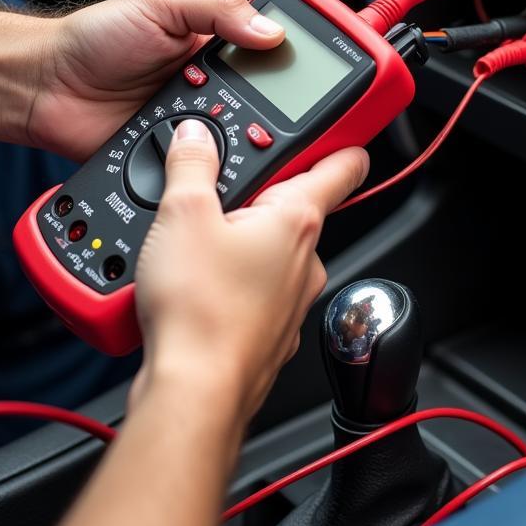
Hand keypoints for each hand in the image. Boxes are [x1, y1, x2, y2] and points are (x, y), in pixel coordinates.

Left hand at [25, 0, 284, 159]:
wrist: (42, 87)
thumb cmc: (94, 39)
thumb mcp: (162, 4)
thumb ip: (218, 9)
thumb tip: (271, 30)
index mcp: (214, 50)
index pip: (266, 58)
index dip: (286, 66)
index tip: (302, 72)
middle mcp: (209, 90)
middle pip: (260, 107)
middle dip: (264, 111)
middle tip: (249, 105)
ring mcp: (191, 128)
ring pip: (236, 143)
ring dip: (234, 140)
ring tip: (219, 129)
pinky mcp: (172, 162)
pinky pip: (201, 172)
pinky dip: (206, 170)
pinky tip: (205, 160)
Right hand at [130, 121, 368, 429]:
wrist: (193, 395)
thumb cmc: (200, 313)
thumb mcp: (182, 214)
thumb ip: (192, 165)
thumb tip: (196, 137)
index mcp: (297, 219)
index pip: (342, 165)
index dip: (341, 141)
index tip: (343, 129)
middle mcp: (307, 259)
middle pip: (292, 208)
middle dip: (256, 198)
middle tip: (214, 194)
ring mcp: (291, 300)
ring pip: (269, 254)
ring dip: (237, 245)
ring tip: (190, 250)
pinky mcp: (268, 332)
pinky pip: (252, 293)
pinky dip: (228, 285)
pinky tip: (192, 289)